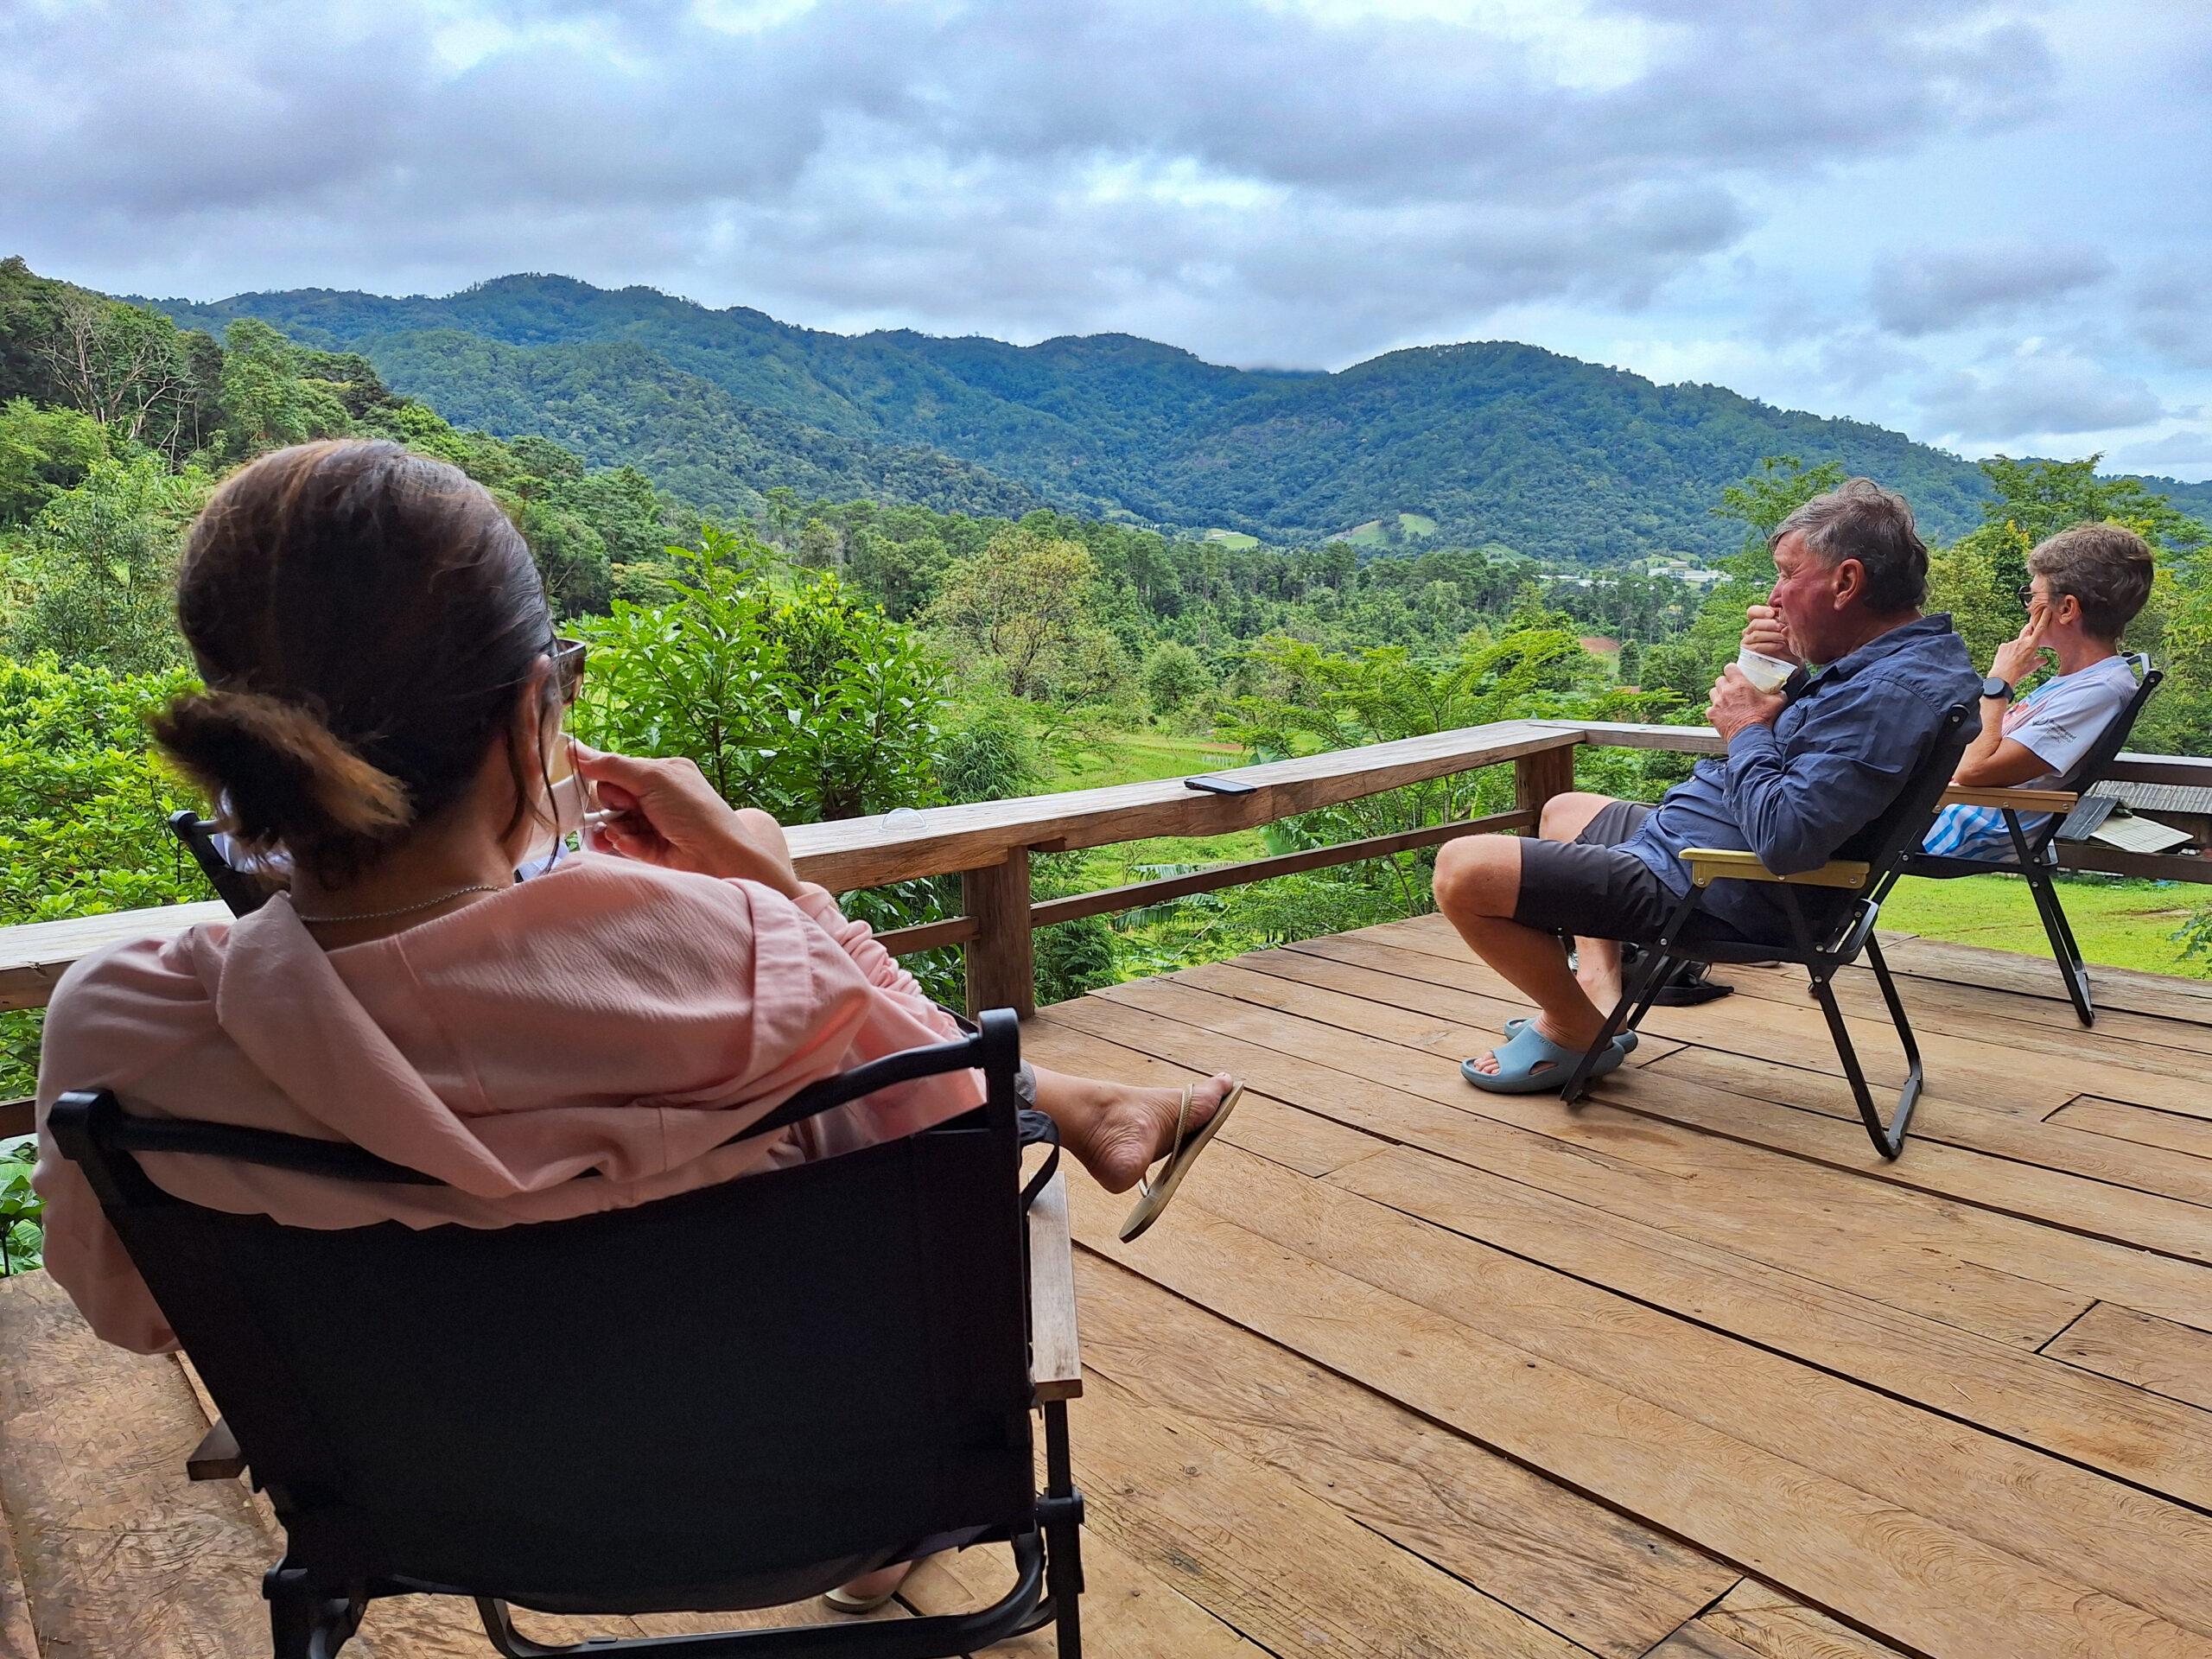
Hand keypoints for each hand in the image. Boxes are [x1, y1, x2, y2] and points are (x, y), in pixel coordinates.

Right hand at [571, 744, 801, 895]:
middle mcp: (657, 796)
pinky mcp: (652, 848)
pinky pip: (624, 842)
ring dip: (613, 828)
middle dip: (612, 806)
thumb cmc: (693, 810)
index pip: (618, 771)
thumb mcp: (652, 778)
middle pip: (612, 797)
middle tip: (630, 809)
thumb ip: (611, 766)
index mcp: (662, 772)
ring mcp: (654, 822)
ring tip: (621, 834)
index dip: (607, 779)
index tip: (602, 784)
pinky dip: (624, 843)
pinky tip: (631, 844)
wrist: (718, 855)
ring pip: (614, 822)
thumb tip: (574, 749)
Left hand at [1708, 665, 1786, 740]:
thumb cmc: (1763, 719)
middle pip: (1720, 680)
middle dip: (1726, 683)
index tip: (1736, 674)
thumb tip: (1781, 691)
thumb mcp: (1777, 702)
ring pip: (1713, 692)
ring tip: (1727, 701)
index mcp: (1740, 684)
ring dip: (1719, 695)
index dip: (1732, 670)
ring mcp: (1717, 703)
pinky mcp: (1712, 715)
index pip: (1729, 668)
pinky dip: (1715, 710)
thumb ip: (1779, 693)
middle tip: (1733, 690)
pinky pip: (1710, 708)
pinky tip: (1723, 713)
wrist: (1750, 737)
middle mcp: (1726, 691)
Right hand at [1740, 605, 1797, 663]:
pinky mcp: (1748, 651)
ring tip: (1783, 637)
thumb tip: (1781, 608)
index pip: (1752, 611)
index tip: (1773, 613)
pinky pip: (1756, 646)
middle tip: (1782, 627)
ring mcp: (1748, 640)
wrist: (1791, 658)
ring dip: (1771, 635)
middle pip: (1755, 623)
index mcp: (1758, 619)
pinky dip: (1769, 645)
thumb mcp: (1789, 625)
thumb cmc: (1790, 639)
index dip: (1761, 611)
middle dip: (1769, 624)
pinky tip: (1780, 645)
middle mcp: (1751, 629)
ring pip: (1756, 634)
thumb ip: (1783, 616)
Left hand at [1988, 607, 2051, 691]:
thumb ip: (2039, 661)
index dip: (2044, 618)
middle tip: (2031, 632)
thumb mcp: (2032, 667)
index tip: (2047, 610)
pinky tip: (2008, 659)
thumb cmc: (2019, 672)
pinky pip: (2008, 647)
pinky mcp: (2003, 646)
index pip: (2040, 628)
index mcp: (2032, 645)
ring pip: (2017, 641)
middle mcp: (2021, 641)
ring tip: (2016, 659)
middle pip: (2027, 629)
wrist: (2002, 676)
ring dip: (2018, 646)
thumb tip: (2044, 660)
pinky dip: (2009, 651)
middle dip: (2030, 628)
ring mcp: (2011, 643)